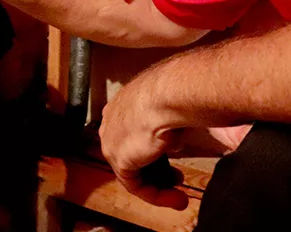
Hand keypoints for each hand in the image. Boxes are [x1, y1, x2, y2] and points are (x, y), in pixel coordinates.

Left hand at [99, 75, 188, 210]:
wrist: (167, 94)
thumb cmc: (172, 92)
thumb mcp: (168, 108)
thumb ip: (165, 125)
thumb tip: (172, 138)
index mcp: (121, 105)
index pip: (132, 133)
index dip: (153, 149)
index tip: (171, 155)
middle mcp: (112, 122)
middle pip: (131, 153)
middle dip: (155, 168)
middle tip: (176, 177)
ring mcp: (112, 140)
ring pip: (133, 171)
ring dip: (158, 186)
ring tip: (179, 195)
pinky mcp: (119, 159)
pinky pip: (136, 184)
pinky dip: (157, 195)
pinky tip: (176, 198)